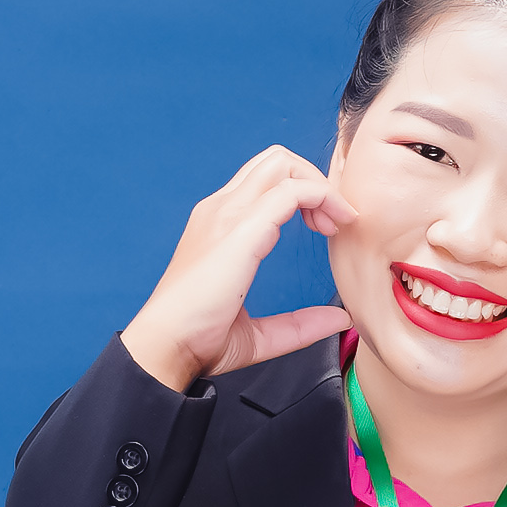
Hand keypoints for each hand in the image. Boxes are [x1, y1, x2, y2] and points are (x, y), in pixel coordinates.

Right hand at [120, 148, 359, 393]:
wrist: (167, 346)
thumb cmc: (199, 340)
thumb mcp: (260, 334)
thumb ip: (299, 324)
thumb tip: (339, 318)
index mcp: (218, 224)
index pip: (264, 180)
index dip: (303, 193)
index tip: (323, 228)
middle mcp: (220, 209)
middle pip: (275, 160)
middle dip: (313, 178)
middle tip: (332, 221)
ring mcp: (227, 214)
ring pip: (282, 164)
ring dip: (318, 185)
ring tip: (334, 223)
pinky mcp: (241, 230)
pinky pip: (290, 192)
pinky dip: (320, 197)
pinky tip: (332, 225)